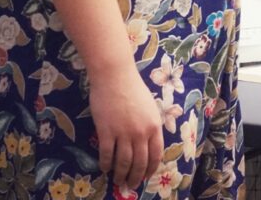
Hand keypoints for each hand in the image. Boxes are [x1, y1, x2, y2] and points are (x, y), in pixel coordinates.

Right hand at [89, 65, 163, 188]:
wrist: (115, 75)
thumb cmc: (133, 87)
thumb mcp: (150, 107)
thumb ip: (150, 125)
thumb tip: (147, 143)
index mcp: (154, 126)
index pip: (156, 155)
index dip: (150, 169)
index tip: (146, 176)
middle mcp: (141, 132)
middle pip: (140, 162)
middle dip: (135, 177)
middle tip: (131, 185)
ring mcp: (123, 133)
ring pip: (123, 162)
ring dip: (120, 174)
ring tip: (117, 180)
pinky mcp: (106, 131)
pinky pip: (107, 154)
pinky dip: (105, 164)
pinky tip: (104, 168)